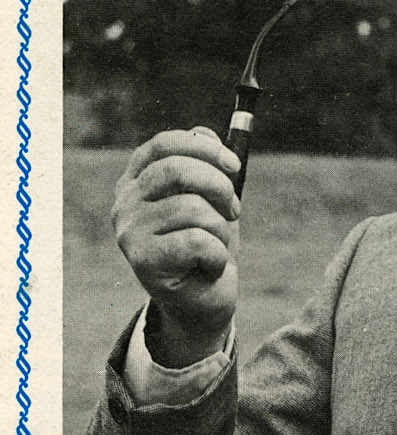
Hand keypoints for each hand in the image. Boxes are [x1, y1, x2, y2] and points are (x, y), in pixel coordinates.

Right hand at [112, 128, 241, 365]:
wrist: (202, 303)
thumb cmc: (206, 249)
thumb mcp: (210, 203)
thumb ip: (205, 168)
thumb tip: (204, 132)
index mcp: (137, 181)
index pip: (164, 145)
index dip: (204, 148)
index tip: (234, 165)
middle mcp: (125, 203)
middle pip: (177, 170)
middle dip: (219, 186)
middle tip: (234, 209)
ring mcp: (130, 232)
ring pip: (192, 209)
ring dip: (221, 228)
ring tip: (218, 246)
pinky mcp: (143, 261)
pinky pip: (197, 242)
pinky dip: (218, 254)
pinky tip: (210, 266)